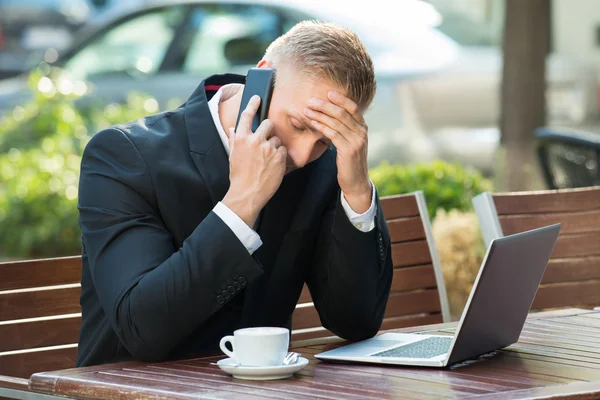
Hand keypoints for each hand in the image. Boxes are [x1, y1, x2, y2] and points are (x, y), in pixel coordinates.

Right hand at [222, 95, 286, 226]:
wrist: (247, 193)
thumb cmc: (238, 176)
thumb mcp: (233, 156)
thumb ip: (234, 140)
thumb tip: (233, 129)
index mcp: (240, 138)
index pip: (247, 115)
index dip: (253, 104)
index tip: (258, 97)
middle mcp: (254, 140)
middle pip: (268, 124)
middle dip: (269, 130)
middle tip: (266, 141)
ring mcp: (268, 148)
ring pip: (276, 139)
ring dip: (274, 147)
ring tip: (267, 160)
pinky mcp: (279, 157)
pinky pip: (283, 150)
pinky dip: (280, 156)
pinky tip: (273, 165)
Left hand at [304, 91, 371, 212]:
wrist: (356, 182)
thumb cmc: (349, 161)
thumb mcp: (349, 142)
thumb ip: (344, 129)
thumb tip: (329, 116)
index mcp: (363, 128)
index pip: (353, 108)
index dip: (341, 99)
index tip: (328, 92)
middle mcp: (362, 132)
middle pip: (342, 113)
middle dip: (325, 105)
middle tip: (311, 100)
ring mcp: (356, 141)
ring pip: (336, 122)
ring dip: (320, 115)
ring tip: (307, 110)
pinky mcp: (349, 150)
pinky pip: (333, 134)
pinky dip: (322, 127)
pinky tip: (313, 123)